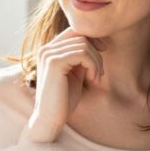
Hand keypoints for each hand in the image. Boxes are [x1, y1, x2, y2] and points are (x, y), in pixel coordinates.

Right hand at [23, 26, 106, 142]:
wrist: (51, 119)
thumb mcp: (76, 73)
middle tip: (99, 72)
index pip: (74, 31)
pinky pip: (82, 53)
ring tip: (95, 78)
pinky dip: (93, 65)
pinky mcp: (54, 62)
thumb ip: (81, 57)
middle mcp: (46, 49)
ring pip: (84, 44)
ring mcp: (48, 54)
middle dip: (96, 52)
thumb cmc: (64, 99)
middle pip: (80, 35)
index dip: (92, 39)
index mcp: (50, 50)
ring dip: (96, 61)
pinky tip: (92, 80)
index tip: (103, 53)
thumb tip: (97, 42)